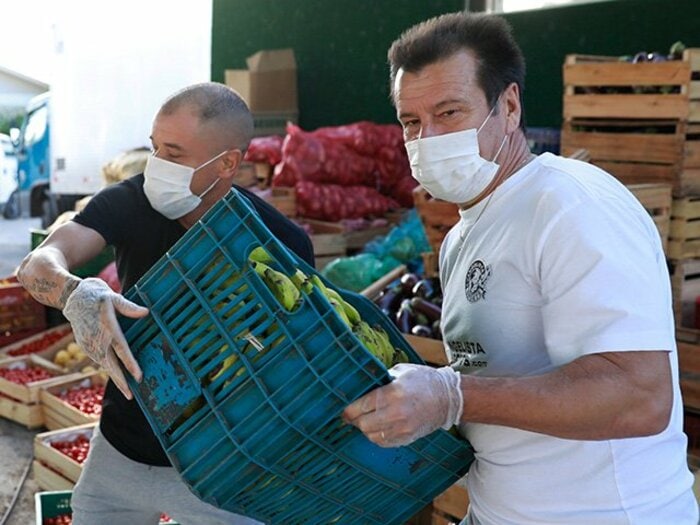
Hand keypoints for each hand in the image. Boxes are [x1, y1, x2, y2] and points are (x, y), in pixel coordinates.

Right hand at [63, 277, 148, 398]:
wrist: (71, 297)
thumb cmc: (95, 294)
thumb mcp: (112, 296)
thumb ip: (128, 307)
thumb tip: (146, 312)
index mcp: (107, 327)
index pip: (121, 349)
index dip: (130, 364)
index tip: (138, 376)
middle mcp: (97, 339)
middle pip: (110, 364)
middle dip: (121, 381)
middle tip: (130, 396)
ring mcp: (89, 343)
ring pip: (104, 365)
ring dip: (115, 378)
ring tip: (127, 391)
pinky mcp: (85, 345)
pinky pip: (99, 360)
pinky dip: (108, 370)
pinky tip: (116, 377)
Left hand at [342, 363, 462, 446]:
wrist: (448, 398)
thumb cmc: (423, 381)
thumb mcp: (400, 372)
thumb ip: (380, 380)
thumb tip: (359, 385)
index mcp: (392, 393)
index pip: (360, 406)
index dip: (348, 410)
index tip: (344, 409)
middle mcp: (396, 413)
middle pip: (363, 424)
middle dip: (355, 419)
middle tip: (353, 414)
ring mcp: (402, 428)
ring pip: (371, 435)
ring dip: (366, 428)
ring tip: (367, 419)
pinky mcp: (407, 438)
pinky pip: (383, 442)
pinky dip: (377, 435)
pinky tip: (379, 426)